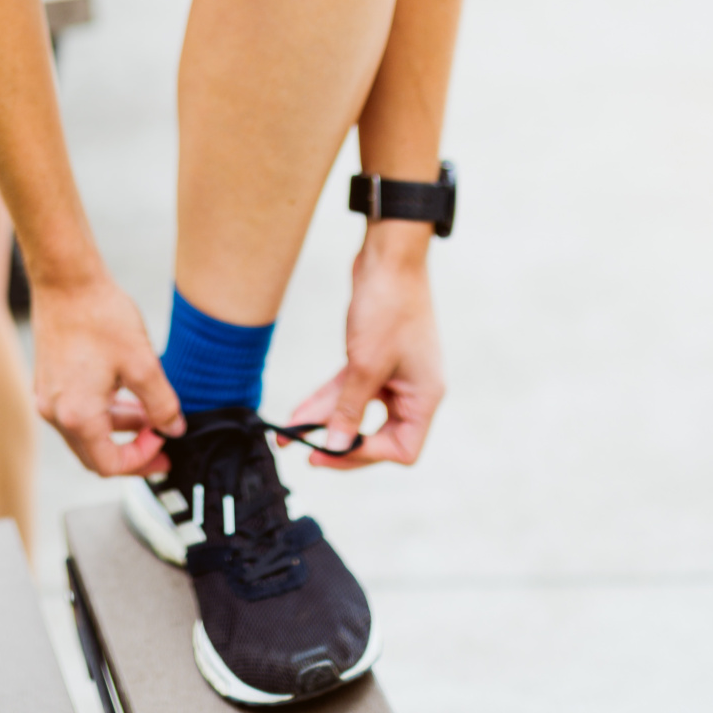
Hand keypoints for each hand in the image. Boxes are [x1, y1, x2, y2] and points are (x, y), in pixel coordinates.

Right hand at [31, 274, 184, 476]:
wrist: (65, 280)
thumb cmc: (100, 316)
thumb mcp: (142, 363)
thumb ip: (162, 404)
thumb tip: (174, 428)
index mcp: (77, 415)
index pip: (109, 465)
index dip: (142, 459)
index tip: (164, 442)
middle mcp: (55, 413)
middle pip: (94, 455)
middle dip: (130, 452)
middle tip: (160, 442)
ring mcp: (47, 396)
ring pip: (85, 432)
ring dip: (117, 429)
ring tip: (148, 413)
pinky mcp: (47, 381)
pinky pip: (75, 412)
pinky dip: (101, 412)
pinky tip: (124, 393)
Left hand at [286, 225, 445, 469]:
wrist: (388, 256)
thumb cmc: (388, 307)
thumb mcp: (365, 364)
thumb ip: (350, 409)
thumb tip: (336, 446)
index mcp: (425, 396)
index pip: (403, 449)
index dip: (368, 455)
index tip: (333, 450)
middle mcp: (413, 390)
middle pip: (379, 436)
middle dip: (341, 443)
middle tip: (309, 455)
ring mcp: (394, 374)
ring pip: (357, 410)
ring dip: (325, 422)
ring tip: (287, 436)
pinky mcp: (374, 359)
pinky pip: (349, 389)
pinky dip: (326, 399)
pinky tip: (298, 412)